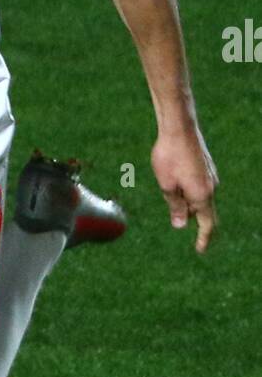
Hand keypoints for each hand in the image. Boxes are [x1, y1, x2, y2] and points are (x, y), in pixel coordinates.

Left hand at [151, 127, 217, 253]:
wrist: (179, 126)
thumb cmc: (169, 155)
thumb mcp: (166, 185)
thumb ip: (175, 206)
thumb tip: (182, 225)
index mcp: (202, 195)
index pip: (207, 224)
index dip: (203, 239)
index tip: (200, 250)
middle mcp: (211, 187)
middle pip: (201, 211)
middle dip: (188, 215)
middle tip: (171, 206)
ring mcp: (210, 176)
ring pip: (198, 197)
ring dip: (184, 200)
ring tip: (167, 183)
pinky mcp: (205, 167)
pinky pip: (198, 186)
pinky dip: (186, 189)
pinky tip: (173, 175)